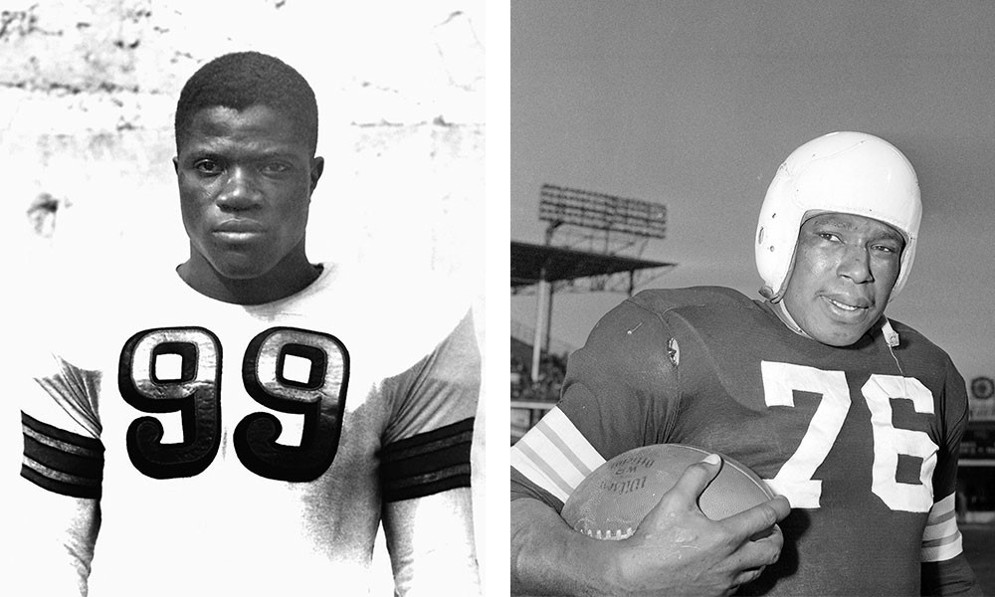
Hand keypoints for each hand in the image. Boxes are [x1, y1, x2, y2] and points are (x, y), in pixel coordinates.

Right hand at [608, 454, 790, 595]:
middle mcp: (731, 562)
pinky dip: (742, 573)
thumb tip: (713, 460)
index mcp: (726, 537)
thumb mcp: (673, 501)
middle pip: (770, 551)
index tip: (783, 502)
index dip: (778, 507)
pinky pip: (738, 585)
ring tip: (757, 548)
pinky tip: (731, 567)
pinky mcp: (715, 595)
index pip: (764, 519)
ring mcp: (724, 582)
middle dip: (778, 538)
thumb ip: (695, 477)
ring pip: (758, 572)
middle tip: (773, 529)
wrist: (636, 578)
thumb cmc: (654, 541)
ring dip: (762, 558)